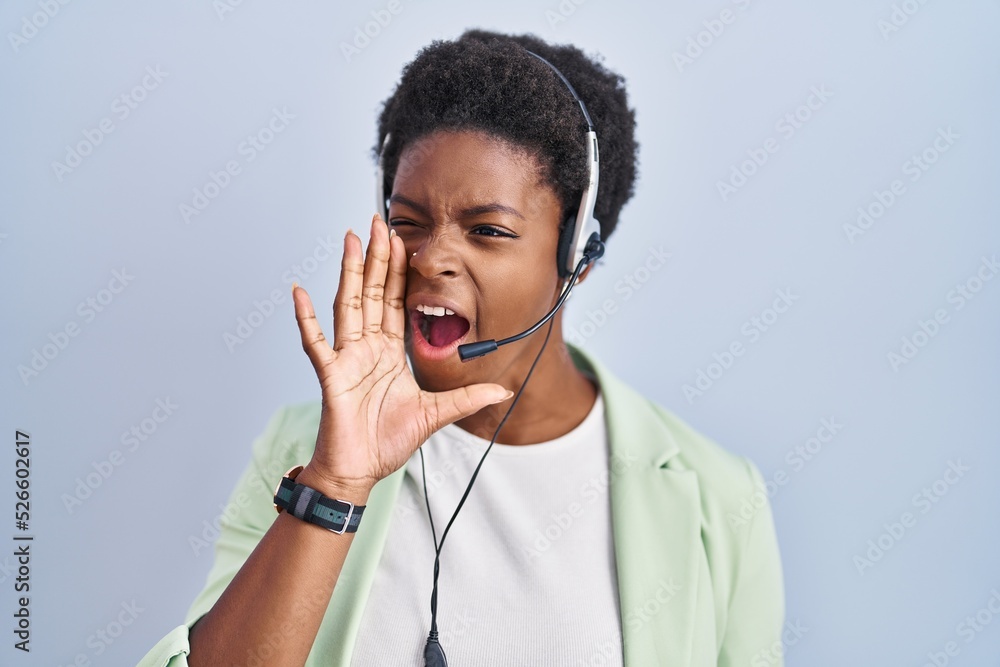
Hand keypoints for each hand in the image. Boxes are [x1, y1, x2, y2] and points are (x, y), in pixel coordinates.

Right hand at [290, 214, 511, 496]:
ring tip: (349, 239)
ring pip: (347, 306)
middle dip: (375, 257)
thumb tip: (503, 390)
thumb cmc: (387, 443)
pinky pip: (316, 342)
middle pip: (370, 293)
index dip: (397, 271)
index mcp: (389, 353)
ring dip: (347, 272)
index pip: (394, 302)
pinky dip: (306, 319)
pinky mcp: (331, 375)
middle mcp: (366, 348)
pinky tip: (300, 293)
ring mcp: (346, 358)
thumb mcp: (436, 414)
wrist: (360, 471)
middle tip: (378, 222)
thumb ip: (467, 398)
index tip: (401, 240)